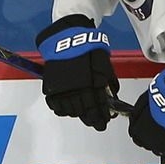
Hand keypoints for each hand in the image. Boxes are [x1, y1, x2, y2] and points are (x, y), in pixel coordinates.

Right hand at [35, 14, 118, 130]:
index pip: (98, 106)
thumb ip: (108, 80)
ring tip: (85, 116)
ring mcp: (62, 89)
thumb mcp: (103, 63)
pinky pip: (56, 106)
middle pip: (85, 112)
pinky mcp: (51, 87)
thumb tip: (113, 94)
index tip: (105, 121)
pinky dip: (63, 111)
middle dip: (93, 120)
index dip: (103, 116)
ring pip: (71, 111)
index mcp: (90, 84)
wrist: (66, 38)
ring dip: (79, 115)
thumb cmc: (87, 48)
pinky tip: (69, 110)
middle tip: (98, 124)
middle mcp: (76, 89)